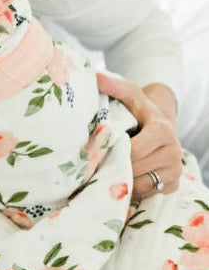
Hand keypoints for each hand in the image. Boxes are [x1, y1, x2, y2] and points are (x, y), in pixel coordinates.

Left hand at [96, 73, 182, 199]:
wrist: (159, 124)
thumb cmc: (140, 110)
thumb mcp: (130, 95)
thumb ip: (114, 86)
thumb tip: (95, 76)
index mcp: (162, 131)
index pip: (134, 151)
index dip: (113, 152)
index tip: (98, 150)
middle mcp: (174, 152)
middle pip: (135, 169)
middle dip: (115, 166)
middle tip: (98, 163)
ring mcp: (175, 170)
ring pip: (141, 185)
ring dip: (123, 180)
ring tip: (110, 169)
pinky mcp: (173, 184)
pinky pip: (148, 194)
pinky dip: (133, 189)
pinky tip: (124, 177)